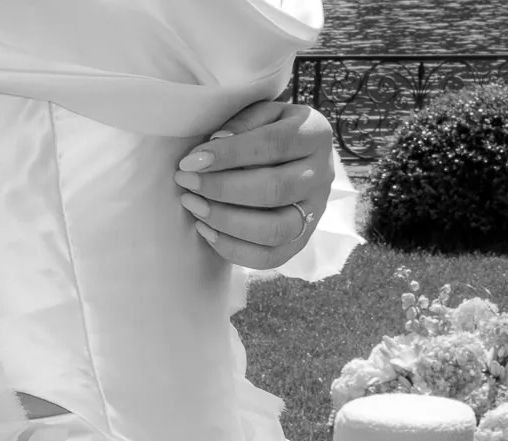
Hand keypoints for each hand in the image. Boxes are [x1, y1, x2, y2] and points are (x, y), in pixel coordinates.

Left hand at [174, 99, 334, 270]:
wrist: (297, 160)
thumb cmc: (271, 132)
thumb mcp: (263, 114)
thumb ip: (242, 122)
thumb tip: (215, 144)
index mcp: (315, 134)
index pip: (273, 145)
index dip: (229, 154)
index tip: (191, 160)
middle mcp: (321, 175)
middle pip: (275, 190)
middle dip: (222, 189)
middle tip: (186, 182)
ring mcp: (314, 214)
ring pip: (273, 230)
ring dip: (226, 221)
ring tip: (193, 206)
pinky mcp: (300, 243)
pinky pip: (268, 258)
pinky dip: (232, 248)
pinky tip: (206, 230)